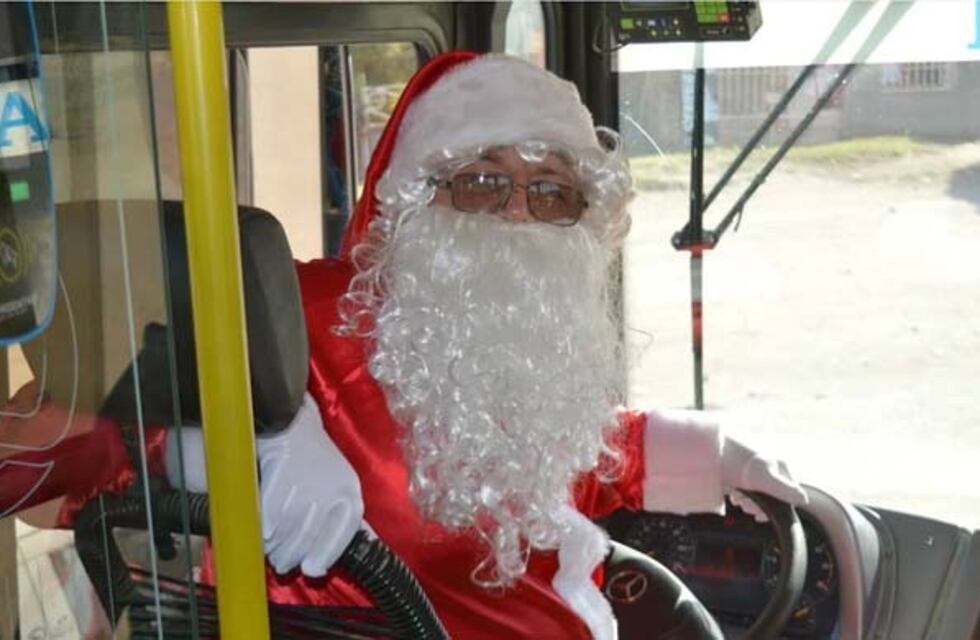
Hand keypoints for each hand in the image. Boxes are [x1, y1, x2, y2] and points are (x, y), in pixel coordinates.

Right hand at [258, 393, 363, 576]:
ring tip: (268, 548)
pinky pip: (271, 505)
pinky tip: (260, 531)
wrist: (293, 421)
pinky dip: (263, 521)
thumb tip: (318, 567)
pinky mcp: (285, 464)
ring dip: (275, 543)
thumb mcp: (332, 490)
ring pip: (289, 523)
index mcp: (350, 491)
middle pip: (310, 532)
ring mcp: (309, 475)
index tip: (312, 569)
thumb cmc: (311, 464)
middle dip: (293, 553)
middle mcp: (334, 484)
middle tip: (281, 563)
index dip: (328, 553)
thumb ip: (330, 523)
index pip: (345, 530)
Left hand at [722, 437, 806, 520]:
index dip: (777, 508)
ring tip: (737, 499)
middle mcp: (770, 467)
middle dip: (759, 506)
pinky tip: (732, 496)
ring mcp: (754, 470)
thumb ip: (785, 490)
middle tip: (746, 506)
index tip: (761, 514)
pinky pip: (745, 491)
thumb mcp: (763, 477)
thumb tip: (803, 500)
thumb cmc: (735, 459)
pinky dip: (739, 497)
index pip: (788, 495)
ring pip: (758, 496)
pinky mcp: (740, 474)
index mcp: (780, 466)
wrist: (707, 448)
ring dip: (748, 503)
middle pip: (772, 497)